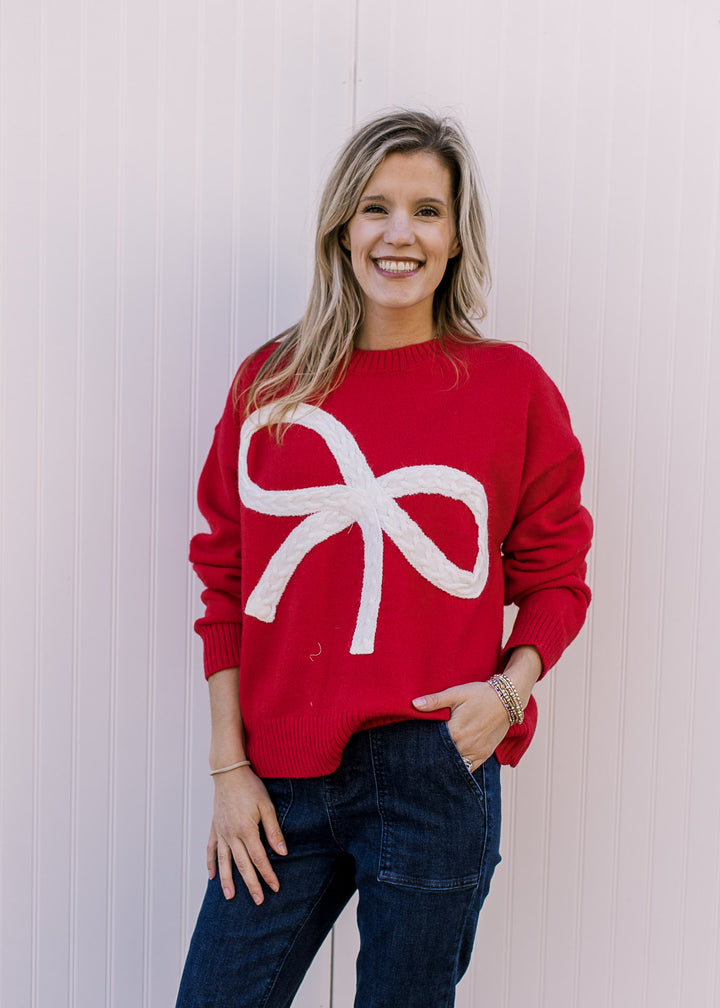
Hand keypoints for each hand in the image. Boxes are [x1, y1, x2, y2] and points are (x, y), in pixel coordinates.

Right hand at [208, 767, 286, 904]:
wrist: (228, 772)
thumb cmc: (250, 787)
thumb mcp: (266, 806)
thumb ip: (273, 830)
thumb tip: (282, 852)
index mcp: (246, 830)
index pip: (260, 858)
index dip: (268, 874)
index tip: (275, 887)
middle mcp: (231, 835)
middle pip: (242, 865)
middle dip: (251, 884)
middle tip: (258, 900)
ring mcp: (221, 832)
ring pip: (224, 862)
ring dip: (227, 880)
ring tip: (230, 897)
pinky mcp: (214, 827)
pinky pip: (211, 849)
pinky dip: (211, 863)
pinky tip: (212, 876)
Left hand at [412, 681, 510, 770]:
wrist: (506, 700)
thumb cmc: (480, 695)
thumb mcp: (455, 694)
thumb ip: (434, 701)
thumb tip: (414, 704)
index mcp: (455, 732)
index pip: (432, 745)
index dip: (423, 746)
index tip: (414, 748)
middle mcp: (465, 746)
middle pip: (442, 758)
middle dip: (432, 758)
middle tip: (421, 759)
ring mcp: (475, 752)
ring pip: (455, 767)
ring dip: (446, 765)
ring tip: (434, 764)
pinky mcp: (484, 755)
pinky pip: (469, 769)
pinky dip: (460, 769)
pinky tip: (451, 767)